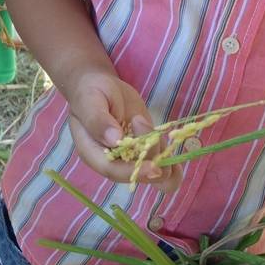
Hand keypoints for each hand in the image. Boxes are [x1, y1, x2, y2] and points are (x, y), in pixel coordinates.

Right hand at [65, 69, 183, 193]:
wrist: (102, 88)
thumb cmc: (90, 93)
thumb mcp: (90, 100)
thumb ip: (98, 119)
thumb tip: (114, 140)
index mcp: (94, 153)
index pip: (113, 171)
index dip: (134, 171)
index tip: (154, 166)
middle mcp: (114, 163)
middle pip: (138, 174)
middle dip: (150, 154)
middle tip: (139, 120)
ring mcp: (133, 160)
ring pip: (156, 177)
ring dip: (163, 155)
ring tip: (149, 126)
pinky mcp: (148, 154)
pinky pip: (166, 172)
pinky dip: (174, 164)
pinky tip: (170, 144)